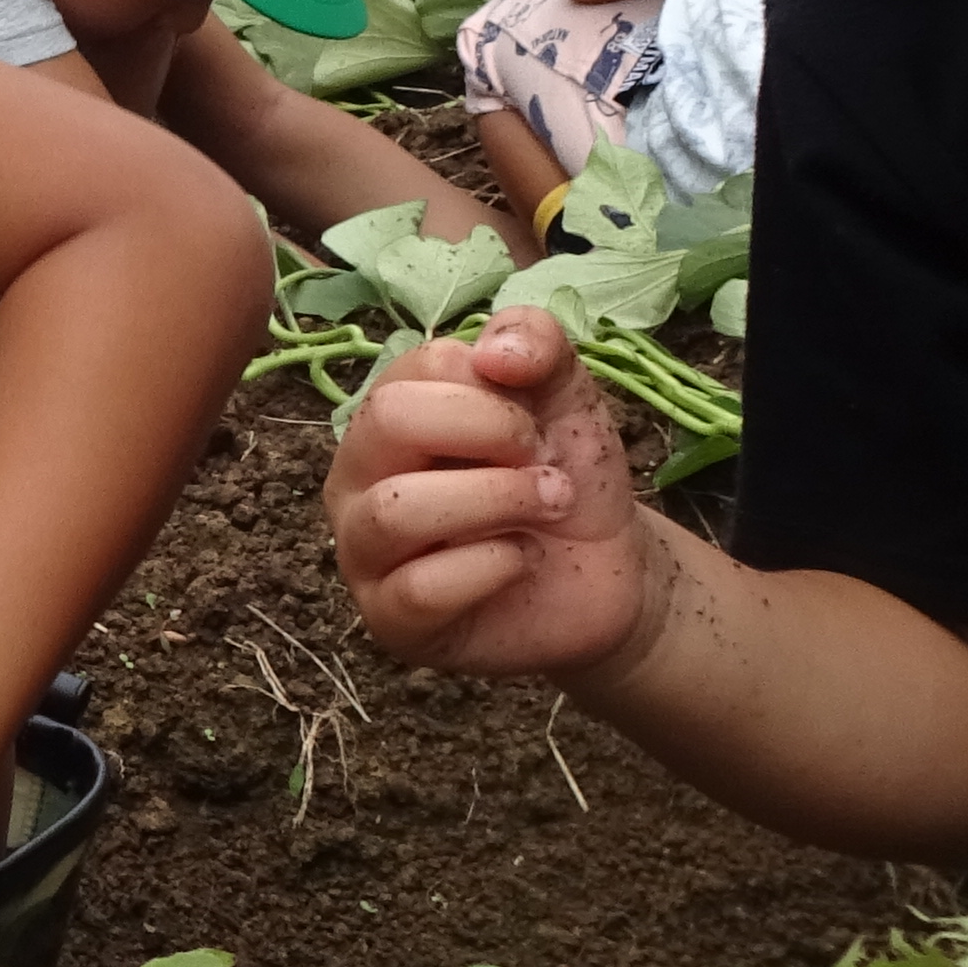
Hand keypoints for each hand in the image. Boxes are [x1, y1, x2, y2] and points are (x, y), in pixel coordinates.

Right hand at [326, 307, 652, 680]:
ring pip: (396, 509)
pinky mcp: (391, 621)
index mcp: (390, 415)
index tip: (536, 423)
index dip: (496, 390)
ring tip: (549, 508)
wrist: (609, 575)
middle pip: (387, 419)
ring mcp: (363, 552)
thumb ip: (537, 345)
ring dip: (499, 500)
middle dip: (492, 434)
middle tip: (544, 465)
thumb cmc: (567, 479)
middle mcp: (358, 478)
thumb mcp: (567, 399)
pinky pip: (420, 587)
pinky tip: (522, 562)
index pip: (419, 366)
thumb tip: (493, 349)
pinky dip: (494, 565)